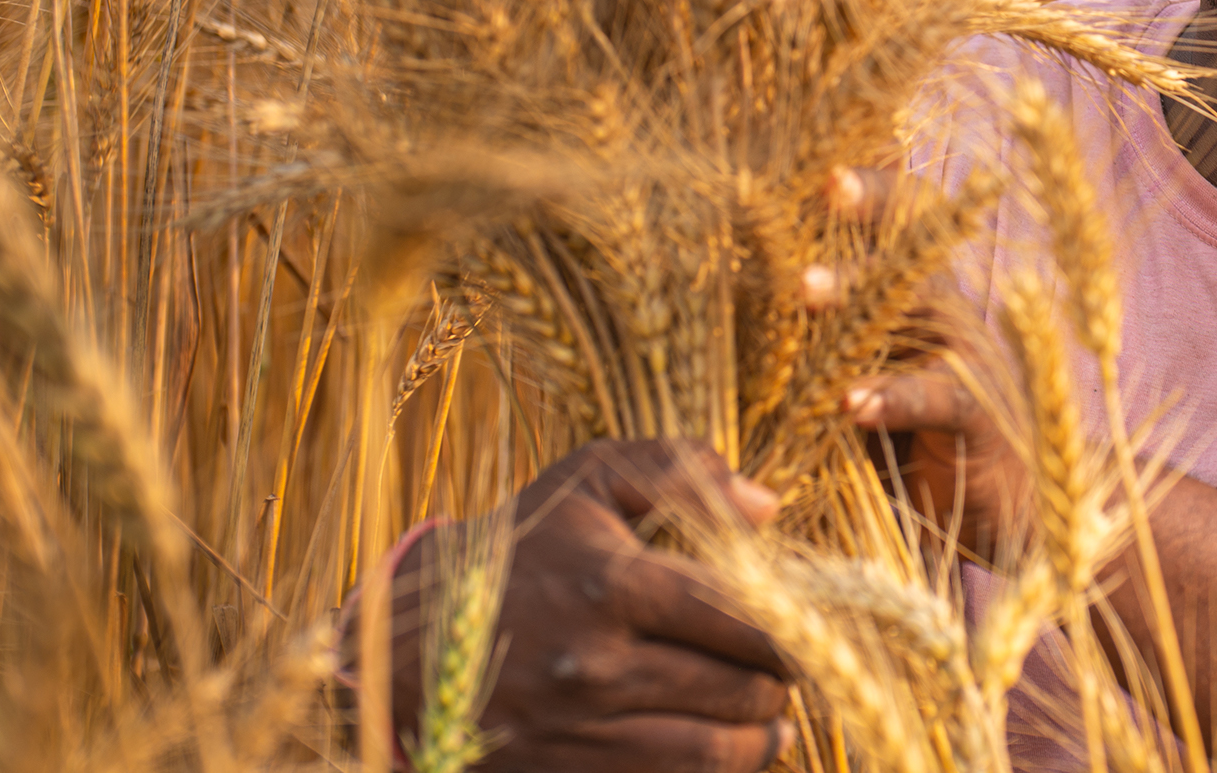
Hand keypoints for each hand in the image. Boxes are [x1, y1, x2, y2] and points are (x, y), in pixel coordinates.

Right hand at [380, 437, 794, 772]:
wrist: (410, 640)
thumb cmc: (518, 548)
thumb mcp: (586, 479)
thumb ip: (679, 472)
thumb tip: (766, 505)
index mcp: (613, 583)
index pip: (741, 617)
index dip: (790, 628)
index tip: (807, 624)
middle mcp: (597, 664)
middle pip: (737, 689)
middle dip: (779, 683)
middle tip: (790, 671)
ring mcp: (579, 731)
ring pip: (712, 751)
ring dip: (760, 739)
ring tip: (772, 720)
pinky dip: (713, 771)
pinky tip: (729, 751)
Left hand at [815, 167, 1030, 559]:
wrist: (991, 511)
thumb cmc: (902, 440)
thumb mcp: (852, 377)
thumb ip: (806, 344)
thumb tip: (716, 312)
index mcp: (912, 291)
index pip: (901, 215)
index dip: (869, 186)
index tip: (819, 166)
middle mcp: (944, 309)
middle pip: (912, 237)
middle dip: (868, 208)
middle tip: (820, 190)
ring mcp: (966, 357)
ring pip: (918, 305)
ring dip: (858, 293)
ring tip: (804, 292)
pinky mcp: (977, 416)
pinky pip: (936, 395)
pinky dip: (892, 396)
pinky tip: (849, 403)